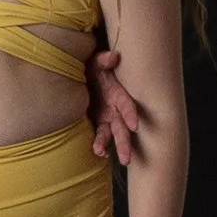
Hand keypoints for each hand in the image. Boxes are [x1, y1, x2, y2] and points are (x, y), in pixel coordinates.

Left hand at [87, 49, 142, 166]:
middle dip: (125, 143)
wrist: (81, 75)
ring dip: (109, 146)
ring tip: (102, 154)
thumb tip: (113, 57)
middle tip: (127, 159)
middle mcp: (115, 110)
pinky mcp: (97, 123)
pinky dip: (100, 145)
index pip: (127, 106)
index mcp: (118, 94)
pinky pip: (99, 137)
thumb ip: (104, 60)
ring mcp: (106, 118)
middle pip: (122, 128)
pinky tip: (98, 152)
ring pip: (110, 135)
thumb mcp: (96, 61)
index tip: (135, 126)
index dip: (131, 114)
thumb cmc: (92, 67)